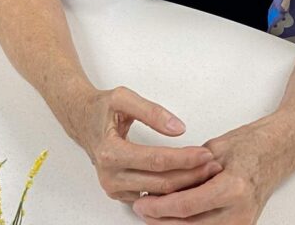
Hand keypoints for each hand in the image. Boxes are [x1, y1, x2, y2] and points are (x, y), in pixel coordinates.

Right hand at [68, 86, 220, 202]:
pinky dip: (171, 190)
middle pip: (161, 183)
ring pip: (159, 194)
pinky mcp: (119, 194)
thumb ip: (151, 111)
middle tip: (213, 165)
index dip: (184, 158)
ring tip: (206, 172)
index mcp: (110, 152)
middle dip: (191, 175)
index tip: (205, 153)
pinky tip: (187, 179)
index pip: (157, 160)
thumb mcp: (123, 98)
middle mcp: (110, 175)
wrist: (81, 120)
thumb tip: (178, 129)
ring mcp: (113, 188)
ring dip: (185, 185)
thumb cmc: (101, 108)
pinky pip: (151, 196)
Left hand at [132, 120, 279, 223]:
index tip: (141, 202)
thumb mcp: (213, 150)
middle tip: (141, 209)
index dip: (159, 207)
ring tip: (153, 214)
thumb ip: (187, 170)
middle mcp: (241, 211)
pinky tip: (174, 218)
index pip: (186, 205)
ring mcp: (245, 223)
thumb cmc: (249, 145)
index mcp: (233, 188)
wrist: (278, 151)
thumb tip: (159, 185)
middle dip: (160, 220)